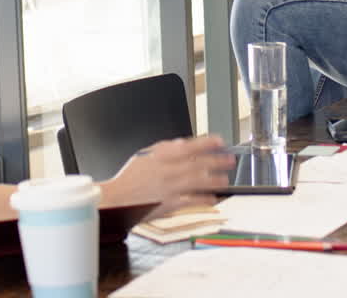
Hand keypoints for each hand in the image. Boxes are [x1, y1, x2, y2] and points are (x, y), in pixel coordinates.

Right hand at [103, 135, 234, 216]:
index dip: (206, 143)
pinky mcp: (169, 204)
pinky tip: (212, 198)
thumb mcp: (144, 156)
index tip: (220, 142)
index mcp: (160, 157)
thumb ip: (164, 148)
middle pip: (196, 163)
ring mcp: (168, 188)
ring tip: (225, 179)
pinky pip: (190, 201)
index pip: (188, 146)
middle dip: (216, 161)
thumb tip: (182, 143)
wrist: (116, 199)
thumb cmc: (129, 178)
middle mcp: (166, 170)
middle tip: (230, 160)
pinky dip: (203, 199)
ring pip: (196, 181)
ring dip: (214, 180)